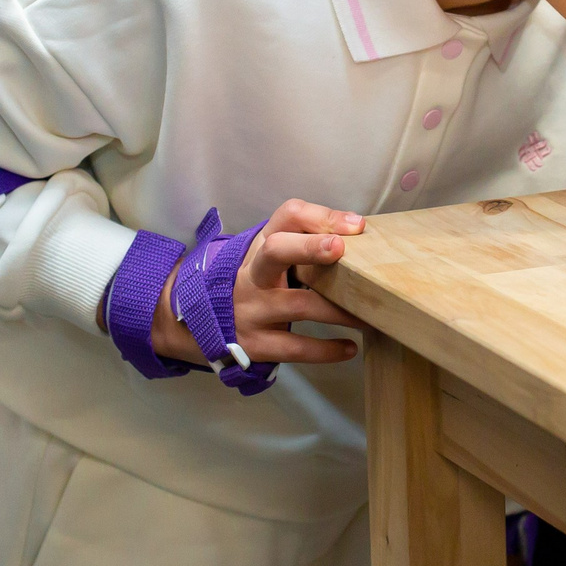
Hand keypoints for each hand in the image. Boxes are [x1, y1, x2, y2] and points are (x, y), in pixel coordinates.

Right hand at [152, 200, 364, 366]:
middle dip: (309, 248)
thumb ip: (304, 241)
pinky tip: (349, 348)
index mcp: (261, 245)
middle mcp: (253, 273)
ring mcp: (252, 310)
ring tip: (370, 314)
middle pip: (277, 251)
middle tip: (341, 249)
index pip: (288, 215)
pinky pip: (295, 348)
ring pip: (298, 305)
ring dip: (339, 310)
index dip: (321, 216)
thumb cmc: (252, 281)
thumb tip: (357, 233)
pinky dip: (326, 350)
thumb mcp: (267, 255)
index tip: (357, 226)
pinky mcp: (256, 343)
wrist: (195, 322)